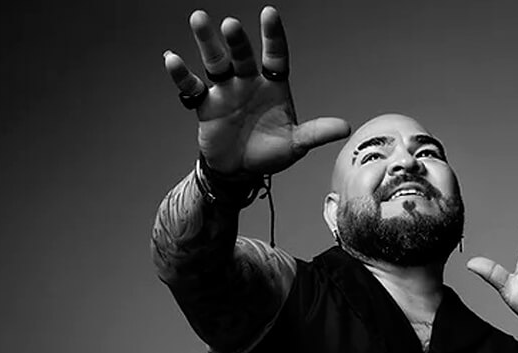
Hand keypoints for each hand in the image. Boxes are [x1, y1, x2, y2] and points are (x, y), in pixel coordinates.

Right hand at [164, 6, 350, 177]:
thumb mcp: (295, 145)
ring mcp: (225, 90)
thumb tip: (345, 127)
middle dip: (237, 41)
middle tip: (231, 26)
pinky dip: (181, 74)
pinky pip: (191, 86)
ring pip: (215, 61)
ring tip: (199, 20)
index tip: (269, 14)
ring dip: (207, 43)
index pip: (274, 56)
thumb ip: (316, 133)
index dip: (273, 37)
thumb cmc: (269, 153)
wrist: (240, 171)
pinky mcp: (205, 103)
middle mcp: (248, 81)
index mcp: (272, 86)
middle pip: (242, 55)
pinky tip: (172, 60)